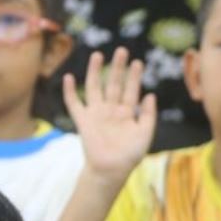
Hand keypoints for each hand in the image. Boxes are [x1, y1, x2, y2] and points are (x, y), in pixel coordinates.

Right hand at [64, 48, 156, 187]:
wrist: (111, 170)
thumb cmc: (130, 155)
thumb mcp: (145, 134)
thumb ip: (149, 115)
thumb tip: (151, 94)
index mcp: (127, 113)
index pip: (131, 90)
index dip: (134, 76)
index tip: (138, 62)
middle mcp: (111, 110)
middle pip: (114, 84)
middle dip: (118, 68)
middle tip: (122, 50)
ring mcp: (96, 113)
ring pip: (95, 87)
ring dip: (95, 71)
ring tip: (98, 55)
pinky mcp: (83, 120)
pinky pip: (74, 103)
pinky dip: (69, 91)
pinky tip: (69, 77)